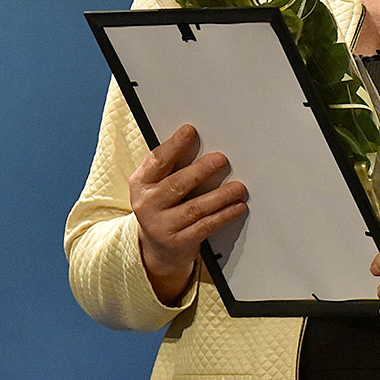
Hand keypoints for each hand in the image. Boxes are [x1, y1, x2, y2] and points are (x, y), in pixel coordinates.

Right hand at [129, 124, 247, 303]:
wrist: (157, 248)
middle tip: (221, 159)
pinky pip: (205, 226)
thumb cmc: (162, 205)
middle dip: (201, 171)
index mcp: (141, 183)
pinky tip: (237, 207)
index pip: (157, 161)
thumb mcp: (157, 184)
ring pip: (194, 208)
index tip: (190, 131)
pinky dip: (224, 215)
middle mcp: (148, 204)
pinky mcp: (178, 242)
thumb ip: (172, 164)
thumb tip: (197, 138)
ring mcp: (162, 225)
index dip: (174, 145)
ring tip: (238, 187)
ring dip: (220, 196)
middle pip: (177, 185)